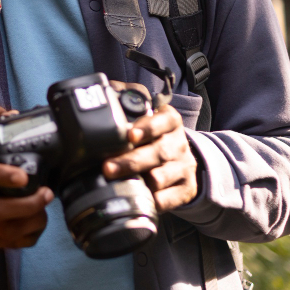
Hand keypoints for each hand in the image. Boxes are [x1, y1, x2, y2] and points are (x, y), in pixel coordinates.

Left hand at [103, 83, 197, 211]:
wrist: (181, 161)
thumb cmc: (152, 136)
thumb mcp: (144, 115)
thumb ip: (125, 100)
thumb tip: (103, 89)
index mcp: (169, 121)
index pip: (163, 121)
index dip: (147, 128)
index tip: (129, 135)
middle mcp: (179, 143)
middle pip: (158, 152)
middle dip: (131, 161)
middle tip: (108, 168)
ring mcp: (184, 167)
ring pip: (163, 176)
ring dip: (143, 182)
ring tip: (124, 184)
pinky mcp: (186, 189)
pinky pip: (171, 199)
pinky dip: (156, 201)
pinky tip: (143, 200)